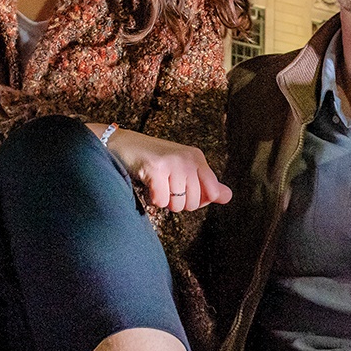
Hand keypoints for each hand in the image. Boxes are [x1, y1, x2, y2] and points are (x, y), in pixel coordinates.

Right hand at [98, 126, 231, 211]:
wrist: (122, 146)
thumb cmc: (153, 161)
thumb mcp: (183, 170)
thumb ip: (206, 184)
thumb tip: (228, 197)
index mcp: (198, 158)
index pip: (213, 193)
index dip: (198, 200)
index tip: (183, 190)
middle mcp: (189, 158)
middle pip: (193, 204)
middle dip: (177, 202)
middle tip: (165, 185)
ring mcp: (173, 162)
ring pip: (177, 205)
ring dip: (163, 201)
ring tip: (156, 183)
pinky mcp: (156, 168)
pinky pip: (160, 201)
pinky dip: (152, 199)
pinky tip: (147, 184)